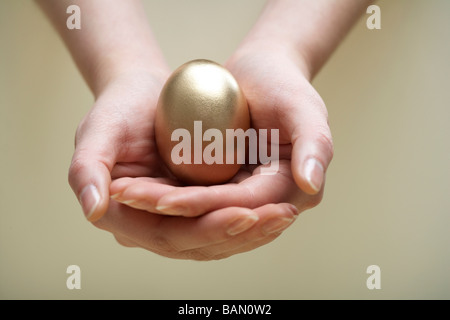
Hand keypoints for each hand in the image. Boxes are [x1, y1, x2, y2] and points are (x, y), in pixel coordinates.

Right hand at [69, 68, 299, 259]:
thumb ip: (87, 169)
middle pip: (198, 244)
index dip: (208, 230)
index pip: (169, 236)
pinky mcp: (191, 208)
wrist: (139, 94)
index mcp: (121, 217)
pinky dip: (250, 219)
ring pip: (215, 240)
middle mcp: (147, 226)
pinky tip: (276, 208)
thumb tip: (93, 210)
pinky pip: (222, 222)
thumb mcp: (97, 130)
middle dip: (241, 234)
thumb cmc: (117, 108)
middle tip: (281, 215)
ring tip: (285, 214)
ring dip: (253, 232)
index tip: (246, 214)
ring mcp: (171, 220)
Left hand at [108, 42, 332, 246]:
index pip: (245, 206)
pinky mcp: (226, 187)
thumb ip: (315, 145)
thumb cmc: (284, 85)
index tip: (167, 201)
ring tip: (127, 196)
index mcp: (295, 192)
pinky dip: (166, 197)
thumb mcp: (304, 107)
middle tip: (132, 200)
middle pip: (218, 217)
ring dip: (163, 208)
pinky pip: (194, 199)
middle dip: (174, 212)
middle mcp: (270, 202)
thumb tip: (309, 185)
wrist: (263, 73)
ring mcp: (245, 196)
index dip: (207, 205)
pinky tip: (137, 190)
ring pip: (201, 213)